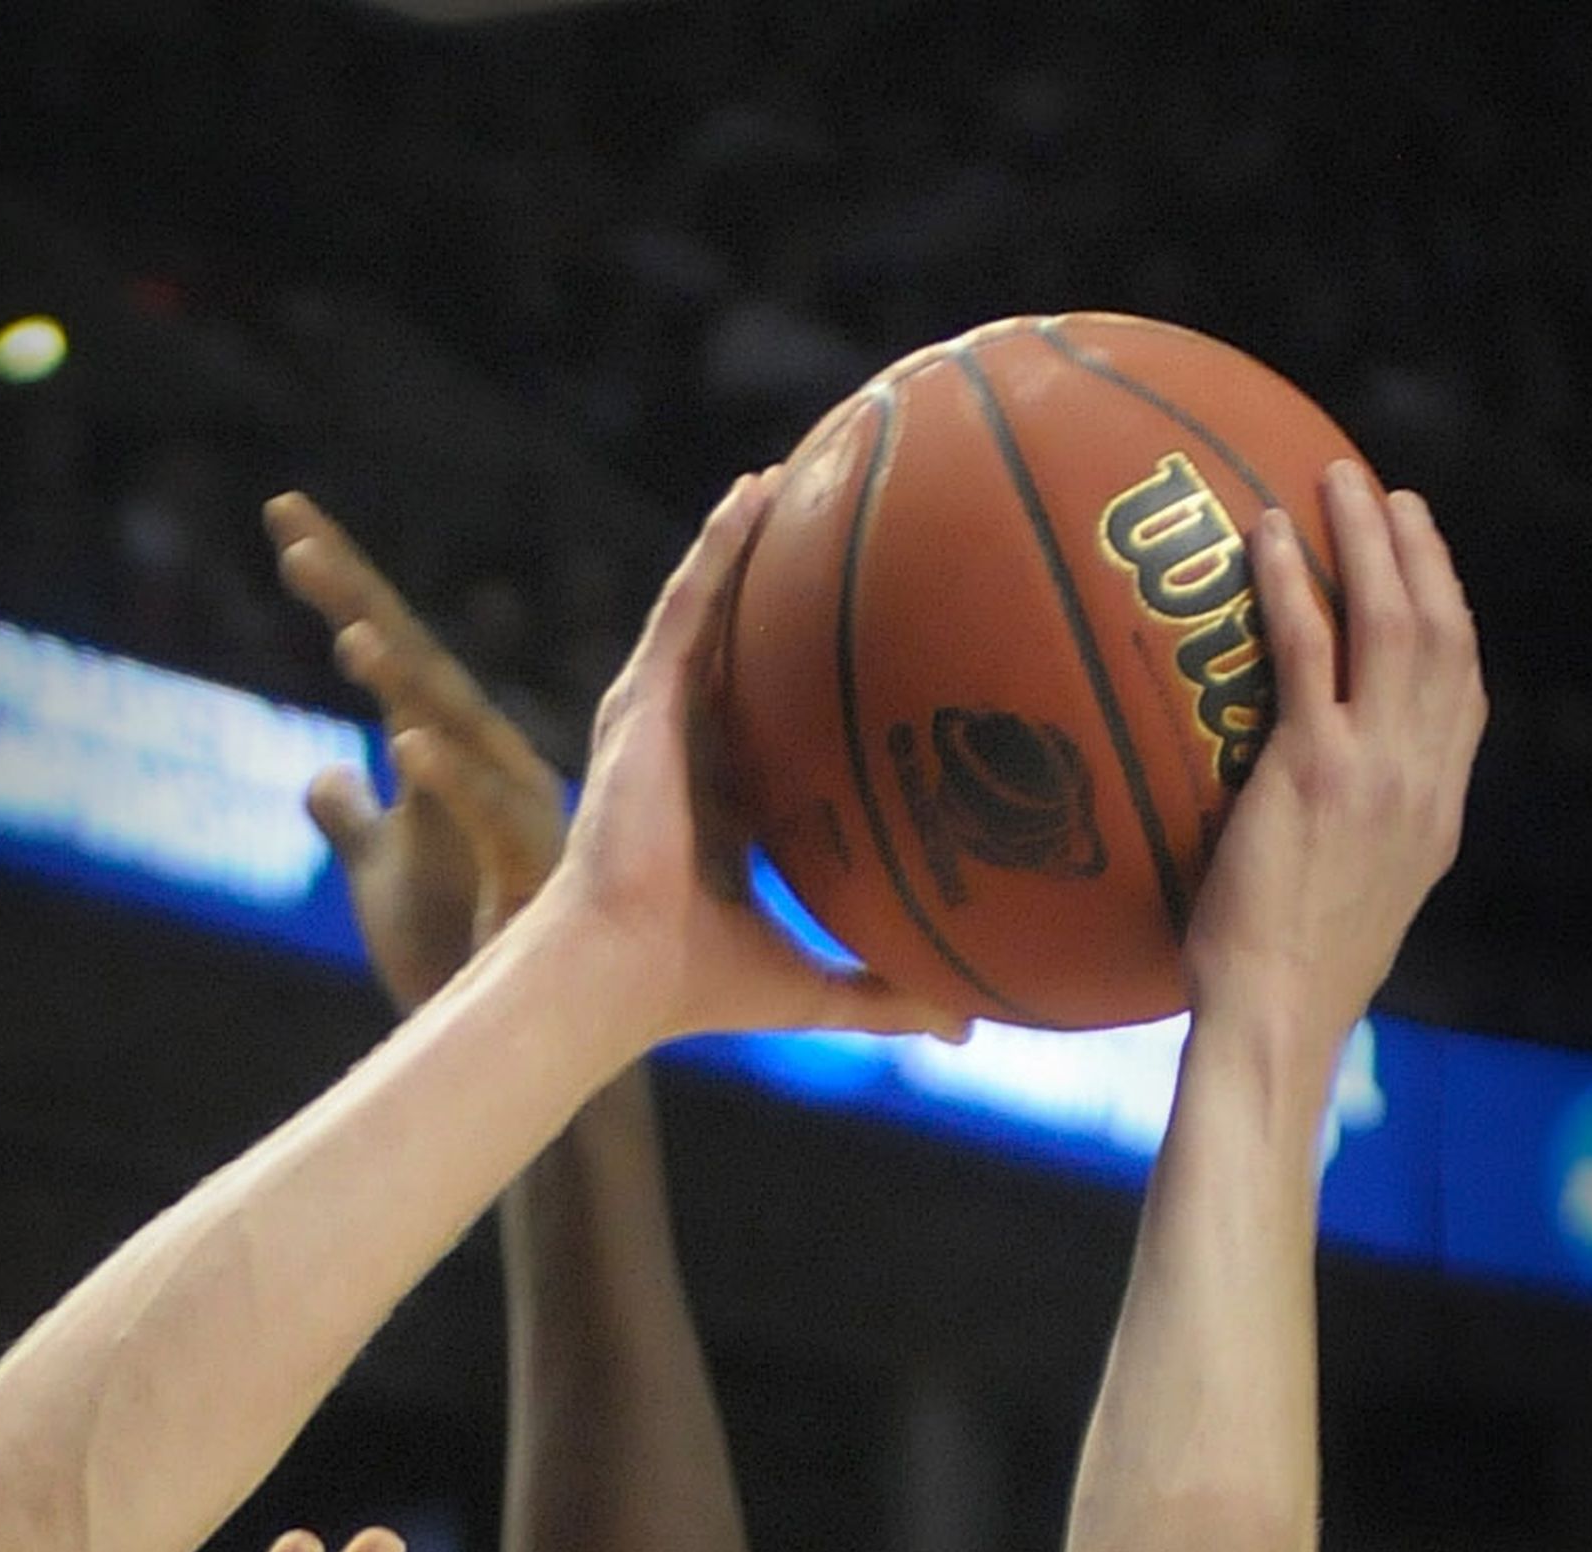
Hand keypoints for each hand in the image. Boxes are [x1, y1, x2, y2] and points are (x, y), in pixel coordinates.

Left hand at [265, 491, 566, 1009]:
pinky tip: (402, 743)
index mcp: (450, 752)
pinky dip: (446, 780)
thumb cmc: (455, 953)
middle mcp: (487, 759)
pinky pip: (483, 814)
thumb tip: (320, 774)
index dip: (337, 583)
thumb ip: (352, 819)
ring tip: (344, 635)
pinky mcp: (527, 867)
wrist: (524, 1038)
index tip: (282, 514)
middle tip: (288, 520)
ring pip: (449, 724)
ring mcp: (513, 806)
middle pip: (408, 657)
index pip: (386, 649)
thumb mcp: (379, 875)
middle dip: (349, 588)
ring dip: (398, 676)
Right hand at [556, 477, 971, 1052]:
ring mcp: (661, 725)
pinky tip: (754, 495)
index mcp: (726, 813)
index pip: (774, 734)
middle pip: (741, 657)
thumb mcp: (816, 988)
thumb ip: (888, 998)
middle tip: (837, 533)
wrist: (623, 972)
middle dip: (778, 597)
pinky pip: (686, 608)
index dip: (814, 691)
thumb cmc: (698, 989)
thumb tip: (968, 1031)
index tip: (871, 655)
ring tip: (787, 481)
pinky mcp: (640, 705)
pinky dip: (717, 550)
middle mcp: (691, 757)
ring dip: (745, 547)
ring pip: (709, 614)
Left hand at [1183, 464, 1485, 1059]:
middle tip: (1390, 498)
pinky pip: (1308, 647)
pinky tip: (1267, 538)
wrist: (1276, 1021)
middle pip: (1445, 634)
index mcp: (1436, 817)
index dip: (1453, 621)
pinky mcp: (1315, 767)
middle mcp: (1423, 781)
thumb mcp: (1349, 912)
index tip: (1432, 576)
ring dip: (1367, 539)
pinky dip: (1292, 582)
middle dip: (1422, 555)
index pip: (1465, 697)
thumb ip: (1351, 851)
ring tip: (1337, 482)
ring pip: (1392, 619)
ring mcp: (1376, 769)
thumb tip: (1313, 829)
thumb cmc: (1286, 989)